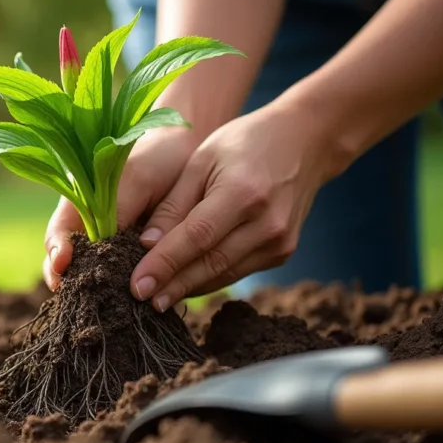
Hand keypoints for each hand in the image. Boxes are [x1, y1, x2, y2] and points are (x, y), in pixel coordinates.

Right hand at [42, 126, 202, 289]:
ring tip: (103, 306)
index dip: (57, 249)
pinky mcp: (130, 256)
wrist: (184, 152)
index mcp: (79, 202)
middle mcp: (88, 227)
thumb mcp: (137, 178)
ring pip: (96, 273)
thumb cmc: (156, 158)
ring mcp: (108, 245)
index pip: (59, 232)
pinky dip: (123, 289)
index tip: (62, 263)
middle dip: (71, 280)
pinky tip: (131, 301)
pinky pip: (122, 277)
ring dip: (97, 290)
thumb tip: (108, 248)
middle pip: (70, 261)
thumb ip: (120, 209)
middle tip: (77, 298)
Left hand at [129, 100, 342, 310]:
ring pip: (223, 274)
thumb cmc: (244, 143)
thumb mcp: (201, 160)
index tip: (136, 286)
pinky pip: (237, 271)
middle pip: (209, 263)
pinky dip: (208, 279)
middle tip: (139, 300)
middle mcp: (266, 223)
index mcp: (243, 192)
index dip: (164, 264)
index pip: (196, 237)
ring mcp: (279, 241)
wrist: (305, 142)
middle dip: (172, 284)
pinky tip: (184, 284)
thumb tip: (146, 244)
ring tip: (156, 299)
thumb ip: (174, 204)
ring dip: (187, 288)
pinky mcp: (282, 252)